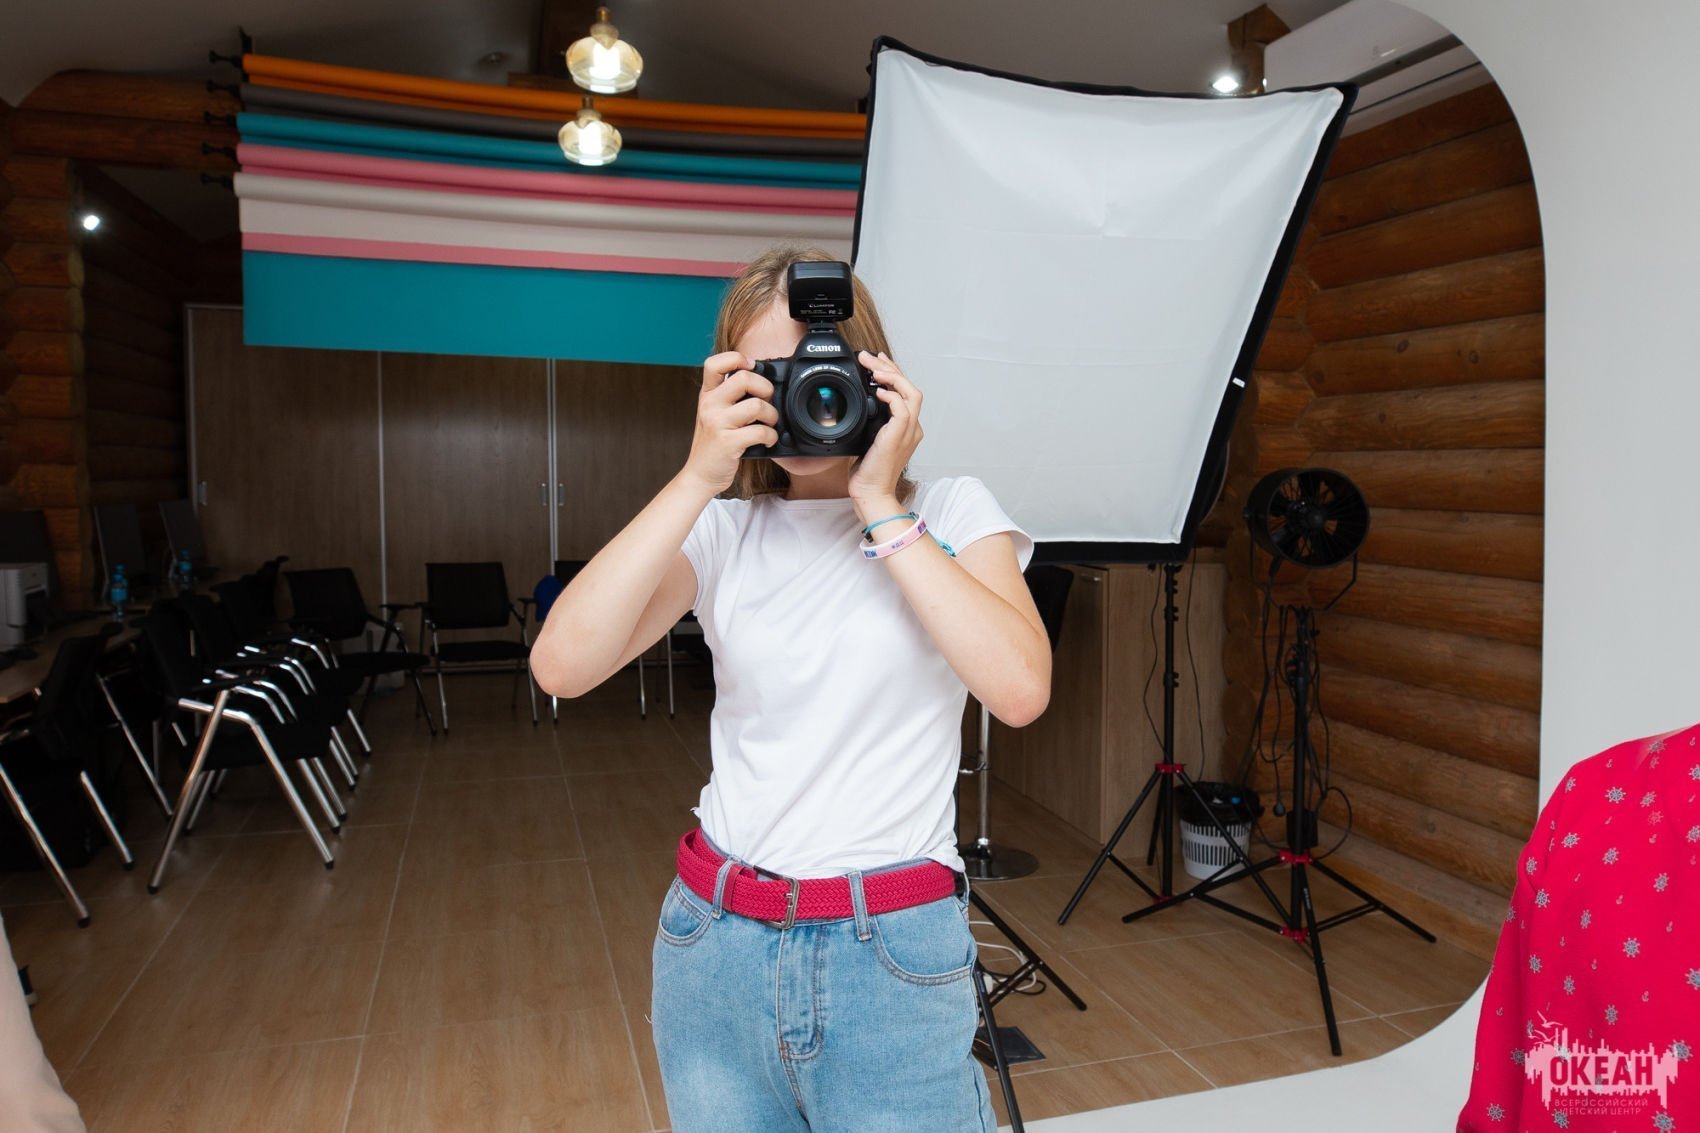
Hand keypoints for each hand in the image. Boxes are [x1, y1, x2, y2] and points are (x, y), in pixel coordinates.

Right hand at [680, 351, 779, 496]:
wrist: (700, 474)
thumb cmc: (714, 443)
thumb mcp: (714, 414)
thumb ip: (730, 397)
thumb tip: (763, 382)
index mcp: (707, 395)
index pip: (714, 363)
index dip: (737, 358)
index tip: (751, 367)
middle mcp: (709, 405)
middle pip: (744, 378)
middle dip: (765, 388)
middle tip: (767, 401)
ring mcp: (717, 423)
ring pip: (756, 405)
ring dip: (772, 415)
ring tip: (770, 424)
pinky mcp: (728, 442)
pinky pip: (760, 431)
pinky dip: (771, 436)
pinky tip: (768, 440)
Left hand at [848, 351, 922, 512]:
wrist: (872, 492)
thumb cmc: (868, 472)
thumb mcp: (867, 439)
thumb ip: (870, 421)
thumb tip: (858, 403)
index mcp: (907, 427)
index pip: (905, 392)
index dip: (892, 374)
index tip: (876, 363)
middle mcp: (912, 427)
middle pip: (911, 387)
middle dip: (890, 368)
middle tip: (869, 357)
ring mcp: (909, 431)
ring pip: (911, 393)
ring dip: (891, 376)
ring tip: (873, 368)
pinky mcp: (900, 436)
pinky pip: (902, 408)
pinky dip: (890, 396)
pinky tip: (876, 390)